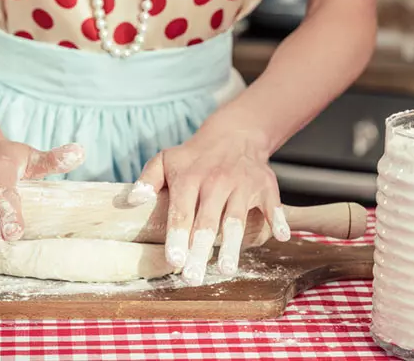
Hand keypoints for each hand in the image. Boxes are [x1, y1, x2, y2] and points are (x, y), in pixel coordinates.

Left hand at [129, 126, 289, 285]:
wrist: (233, 135)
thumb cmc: (194, 157)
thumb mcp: (165, 160)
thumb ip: (147, 180)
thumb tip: (132, 201)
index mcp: (189, 178)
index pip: (181, 212)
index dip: (177, 237)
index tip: (174, 260)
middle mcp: (216, 182)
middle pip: (207, 222)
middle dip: (200, 251)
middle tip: (193, 278)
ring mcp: (242, 184)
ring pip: (236, 219)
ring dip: (232, 245)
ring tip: (226, 270)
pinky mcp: (265, 186)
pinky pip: (272, 205)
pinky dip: (278, 219)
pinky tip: (281, 236)